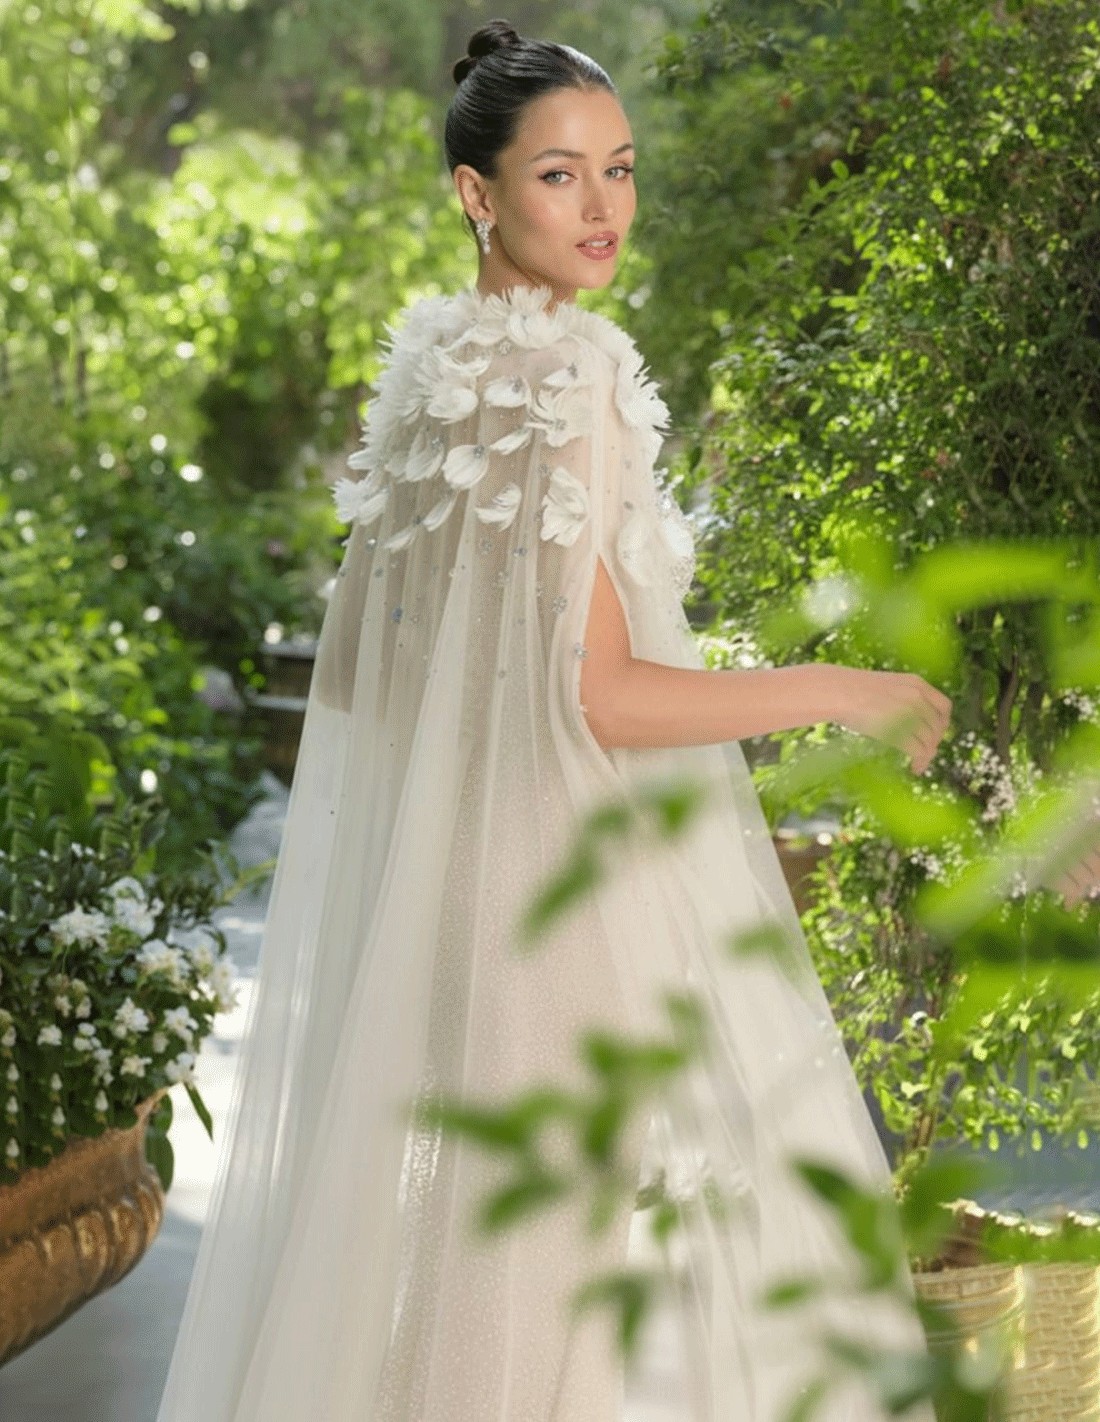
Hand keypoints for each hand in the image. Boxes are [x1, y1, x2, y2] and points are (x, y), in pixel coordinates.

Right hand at [830, 666, 952, 774]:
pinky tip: (914, 768)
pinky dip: (921, 761)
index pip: (945, 706)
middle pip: (938, 726)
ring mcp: (910, 713)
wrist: (836, 691)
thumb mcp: (885, 686)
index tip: (934, 733)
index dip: (943, 723)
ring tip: (918, 764)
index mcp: (916, 684)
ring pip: (930, 740)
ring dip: (927, 755)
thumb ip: (901, 698)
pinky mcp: (900, 730)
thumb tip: (908, 718)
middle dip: (934, 741)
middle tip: (924, 752)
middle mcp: (918, 697)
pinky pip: (920, 750)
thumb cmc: (851, 689)